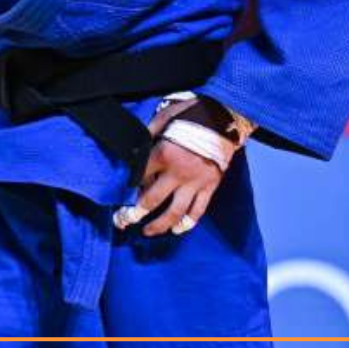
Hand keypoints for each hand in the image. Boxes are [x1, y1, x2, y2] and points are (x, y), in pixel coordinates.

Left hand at [115, 98, 227, 236]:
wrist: (225, 118)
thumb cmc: (192, 115)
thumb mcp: (165, 116)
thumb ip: (149, 132)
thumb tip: (137, 144)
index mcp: (164, 154)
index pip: (140, 177)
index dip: (130, 186)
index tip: (124, 192)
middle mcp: (178, 173)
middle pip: (153, 200)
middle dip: (135, 213)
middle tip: (124, 221)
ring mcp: (196, 183)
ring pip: (175, 212)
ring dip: (160, 225)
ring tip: (148, 232)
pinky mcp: (210, 187)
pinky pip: (198, 210)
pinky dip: (188, 222)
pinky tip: (178, 230)